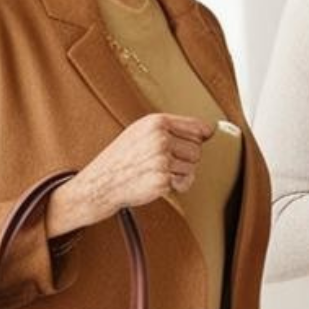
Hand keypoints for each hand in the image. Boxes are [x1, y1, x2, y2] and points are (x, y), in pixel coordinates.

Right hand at [49, 113, 214, 235]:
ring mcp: (161, 159)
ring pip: (193, 166)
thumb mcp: (141, 131)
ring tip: (158, 170)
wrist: (101, 182)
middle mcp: (159, 138)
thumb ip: (171, 128)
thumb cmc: (122, 157)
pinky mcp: (162, 180)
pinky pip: (186, 182)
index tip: (197, 142)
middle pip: (198, 149)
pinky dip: (177, 185)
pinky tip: (159, 181)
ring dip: (181, 172)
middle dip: (186, 157)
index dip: (198, 138)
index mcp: (155, 122)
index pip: (198, 128)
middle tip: (164, 161)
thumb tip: (208, 131)